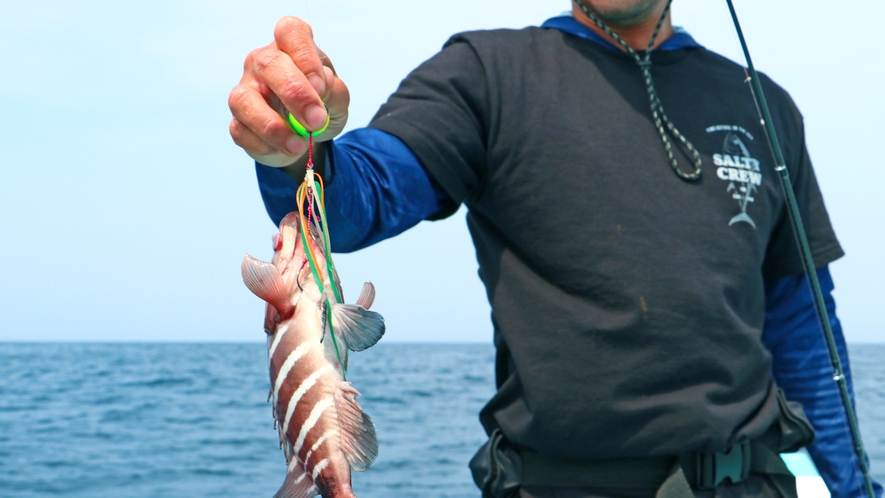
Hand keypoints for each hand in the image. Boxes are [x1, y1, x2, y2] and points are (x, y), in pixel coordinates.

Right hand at [228, 16, 349, 166]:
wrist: (307, 136)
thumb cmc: (321, 106)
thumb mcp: (338, 99)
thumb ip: (335, 90)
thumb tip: (321, 87)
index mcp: (290, 47)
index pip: (290, 31)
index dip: (305, 56)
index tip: (321, 86)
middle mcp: (262, 62)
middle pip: (267, 63)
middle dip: (295, 94)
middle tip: (316, 121)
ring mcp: (245, 90)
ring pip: (245, 100)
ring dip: (274, 127)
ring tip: (299, 145)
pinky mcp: (238, 120)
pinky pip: (242, 132)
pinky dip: (266, 146)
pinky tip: (285, 150)